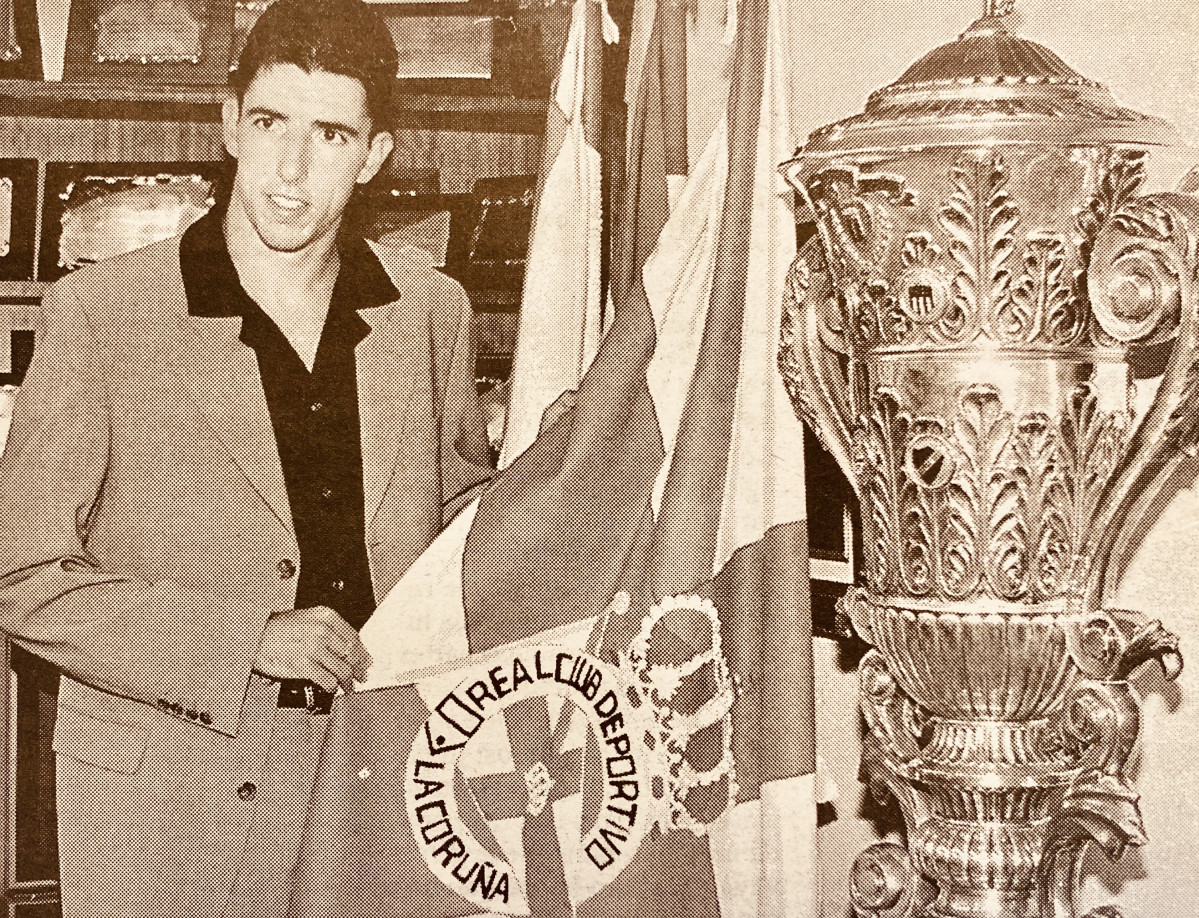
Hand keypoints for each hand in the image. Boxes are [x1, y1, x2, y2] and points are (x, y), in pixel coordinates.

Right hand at [254, 606, 371, 693]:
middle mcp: (322, 630)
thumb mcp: (308, 619)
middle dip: (358, 669)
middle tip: (360, 677)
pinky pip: (328, 680)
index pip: (354, 637)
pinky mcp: (303, 665)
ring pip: (342, 669)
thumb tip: (349, 650)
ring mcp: (313, 648)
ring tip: (347, 687)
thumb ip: (329, 631)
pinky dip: (332, 687)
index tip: (365, 662)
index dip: (362, 653)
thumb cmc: (278, 629)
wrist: (255, 637)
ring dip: (347, 682)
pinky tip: (331, 687)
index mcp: (326, 617)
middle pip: (352, 654)